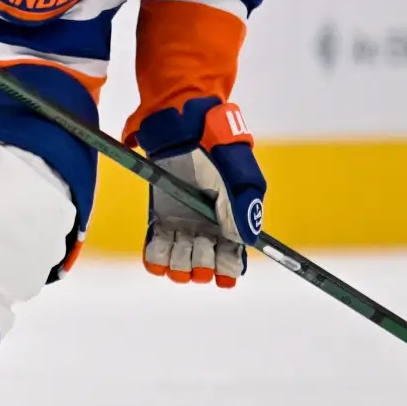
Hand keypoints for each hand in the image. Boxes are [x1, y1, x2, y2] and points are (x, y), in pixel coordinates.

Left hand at [136, 98, 264, 286]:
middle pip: (205, 263)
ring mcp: (181, 222)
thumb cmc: (218, 149)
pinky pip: (156, 248)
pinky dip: (156, 259)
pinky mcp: (158, 216)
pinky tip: (159, 259)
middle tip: (201, 252)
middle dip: (203, 266)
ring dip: (180, 265)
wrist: (185, 127)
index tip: (222, 278)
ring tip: (182, 249)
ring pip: (180, 261)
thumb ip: (247, 208)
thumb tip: (250, 241)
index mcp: (231, 221)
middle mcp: (206, 226)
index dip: (227, 271)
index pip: (231, 257)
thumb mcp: (241, 176)